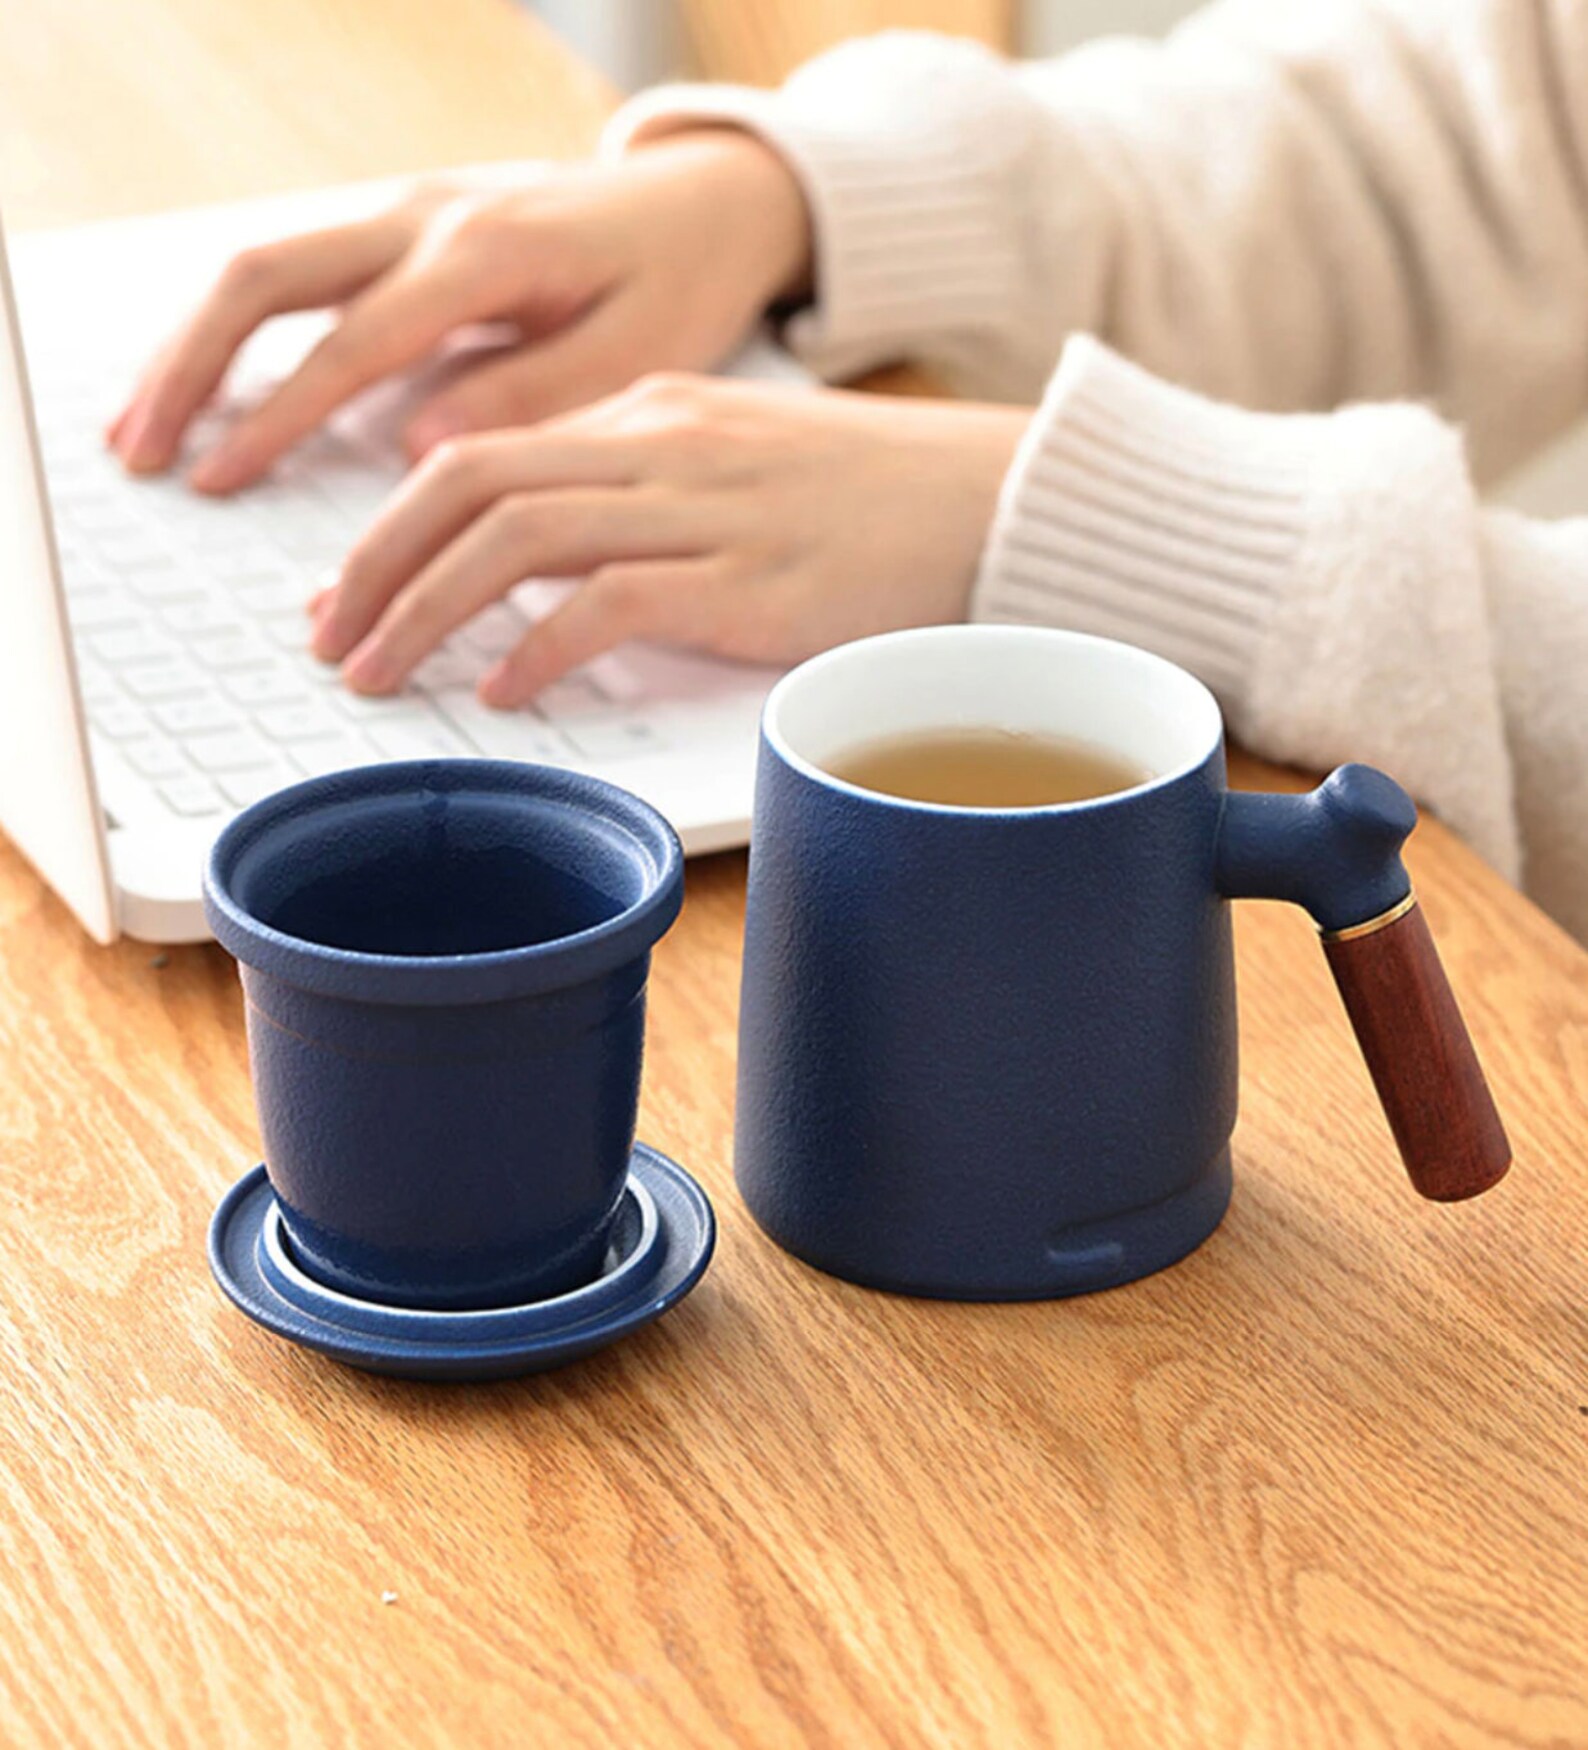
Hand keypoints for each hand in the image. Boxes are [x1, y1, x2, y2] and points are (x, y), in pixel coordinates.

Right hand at [106, 134, 810, 492]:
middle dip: (192, 366)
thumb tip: (419, 453)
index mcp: (484, 254)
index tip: (221, 480)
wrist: (699, 202)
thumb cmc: (677, 282)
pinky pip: (298, 266)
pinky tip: (209, 380)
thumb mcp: (637, 352)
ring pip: (266, 263)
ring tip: (145, 426)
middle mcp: (426, 217)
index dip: (280, 418)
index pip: (352, 342)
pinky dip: (239, 325)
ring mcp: (407, 211)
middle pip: (267, 275)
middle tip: (143, 453)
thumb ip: (532, 395)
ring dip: (195, 343)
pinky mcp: (404, 224)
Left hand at [310, 375, 1030, 705]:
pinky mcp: (749, 580)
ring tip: (380, 673)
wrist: (993, 503)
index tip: (349, 591)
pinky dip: (539, 646)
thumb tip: (542, 575)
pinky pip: (610, 602)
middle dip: (375, 562)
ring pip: (517, 536)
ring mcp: (704, 509)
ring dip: (425, 607)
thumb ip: (637, 499)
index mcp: (649, 411)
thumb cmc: (869, 503)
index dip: (392, 524)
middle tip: (328, 637)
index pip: (481, 451)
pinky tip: (504, 691)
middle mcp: (660, 444)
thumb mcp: (734, 470)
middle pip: (470, 482)